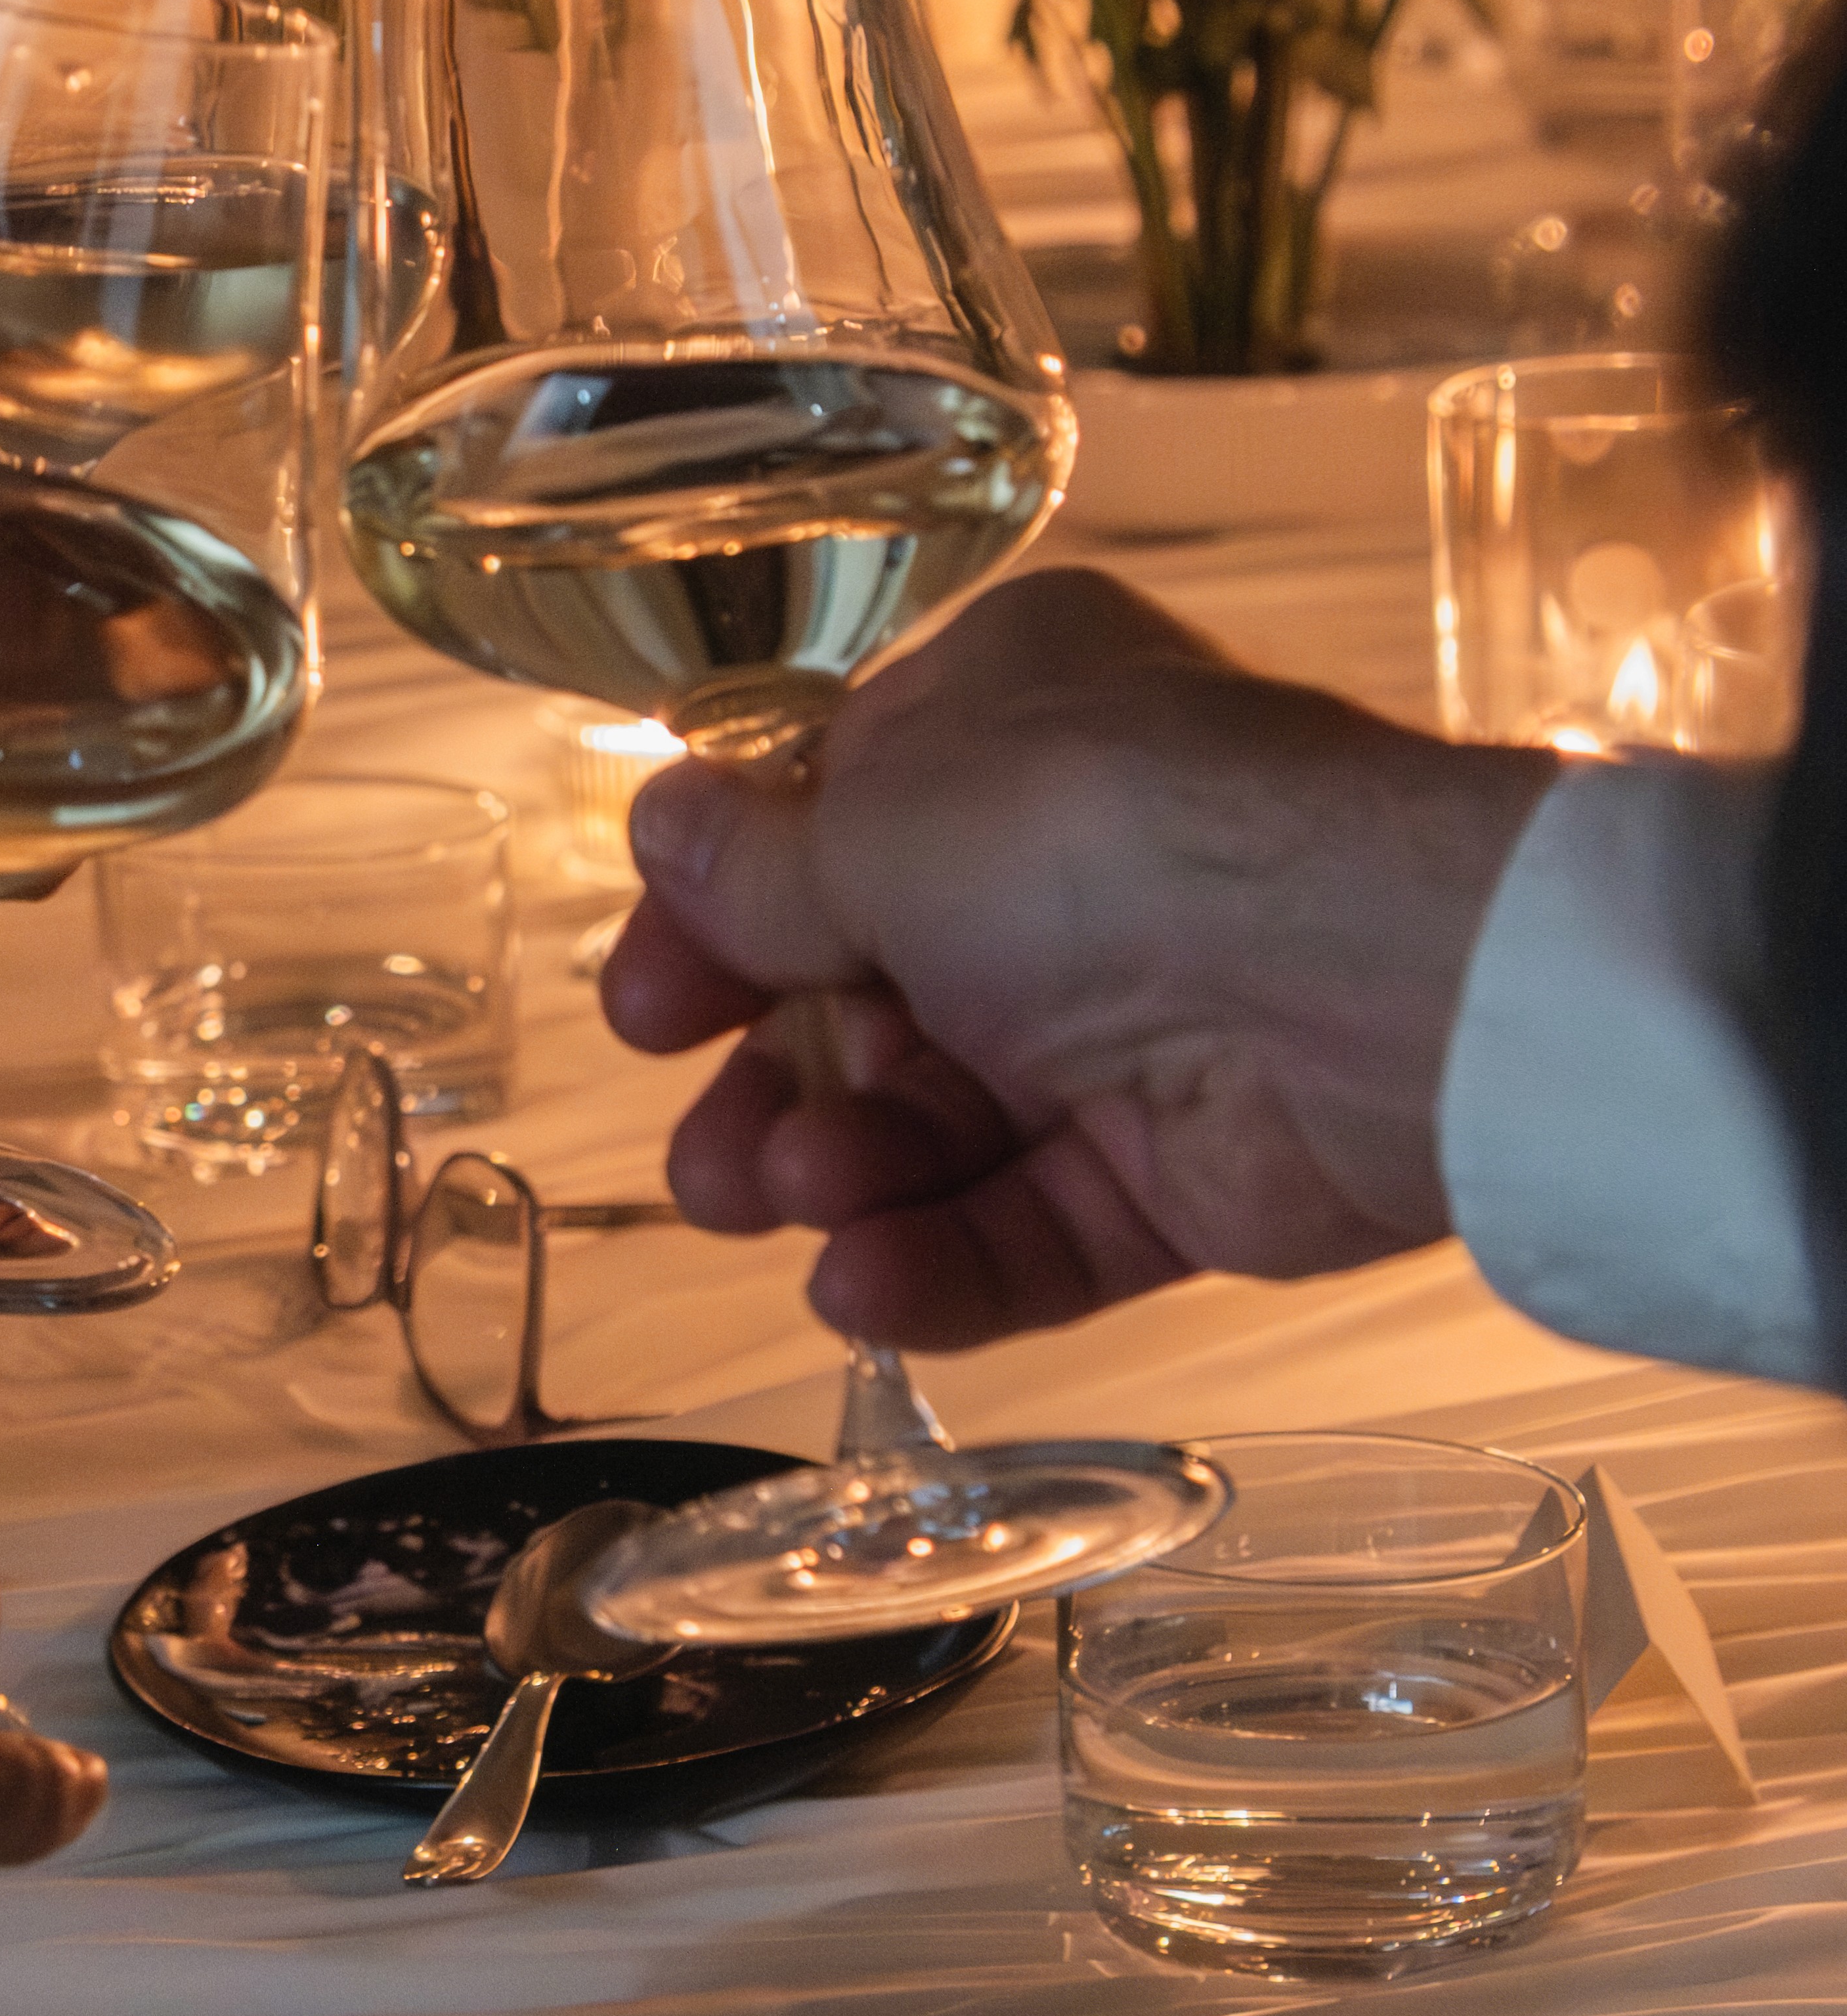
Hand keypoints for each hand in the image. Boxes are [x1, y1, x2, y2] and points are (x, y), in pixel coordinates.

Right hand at [599, 571, 1556, 1350]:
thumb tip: (660, 827)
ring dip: (844, 1172)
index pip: (825, 829)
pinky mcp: (1176, 1170)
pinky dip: (939, 1262)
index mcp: (1005, 726)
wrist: (1369, 989)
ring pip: (938, 1125)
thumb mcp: (886, 828)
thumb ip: (763, 863)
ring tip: (786, 1204)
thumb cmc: (1117, 844)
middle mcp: (1066, 868)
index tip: (646, 1010)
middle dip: (771, 1086)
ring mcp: (1126, 1026)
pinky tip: (859, 1289)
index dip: (720, 926)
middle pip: (867, 997)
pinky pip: (1030, 1226)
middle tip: (708, 1167)